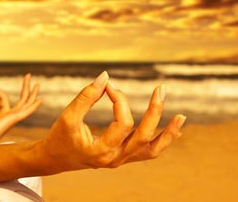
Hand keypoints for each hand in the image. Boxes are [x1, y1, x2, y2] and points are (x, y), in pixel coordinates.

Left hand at [0, 74, 41, 144]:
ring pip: (26, 103)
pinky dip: (33, 106)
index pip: (4, 97)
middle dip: (25, 87)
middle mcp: (12, 115)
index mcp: (5, 114)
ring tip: (37, 83)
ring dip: (32, 92)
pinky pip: (26, 111)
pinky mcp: (14, 119)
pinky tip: (40, 100)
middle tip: (28, 75)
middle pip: (22, 99)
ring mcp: (14, 117)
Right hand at [40, 71, 184, 171]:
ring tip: (181, 117)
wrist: (55, 159)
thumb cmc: (60, 137)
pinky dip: (162, 141)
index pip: (123, 122)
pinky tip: (176, 129)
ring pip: (152, 150)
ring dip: (168, 134)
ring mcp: (121, 160)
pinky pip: (148, 152)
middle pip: (144, 137)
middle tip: (161, 89)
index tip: (109, 86)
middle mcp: (115, 159)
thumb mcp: (68, 116)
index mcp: (102, 151)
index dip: (120, 100)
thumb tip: (106, 76)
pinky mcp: (124, 157)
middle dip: (155, 112)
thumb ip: (87, 96)